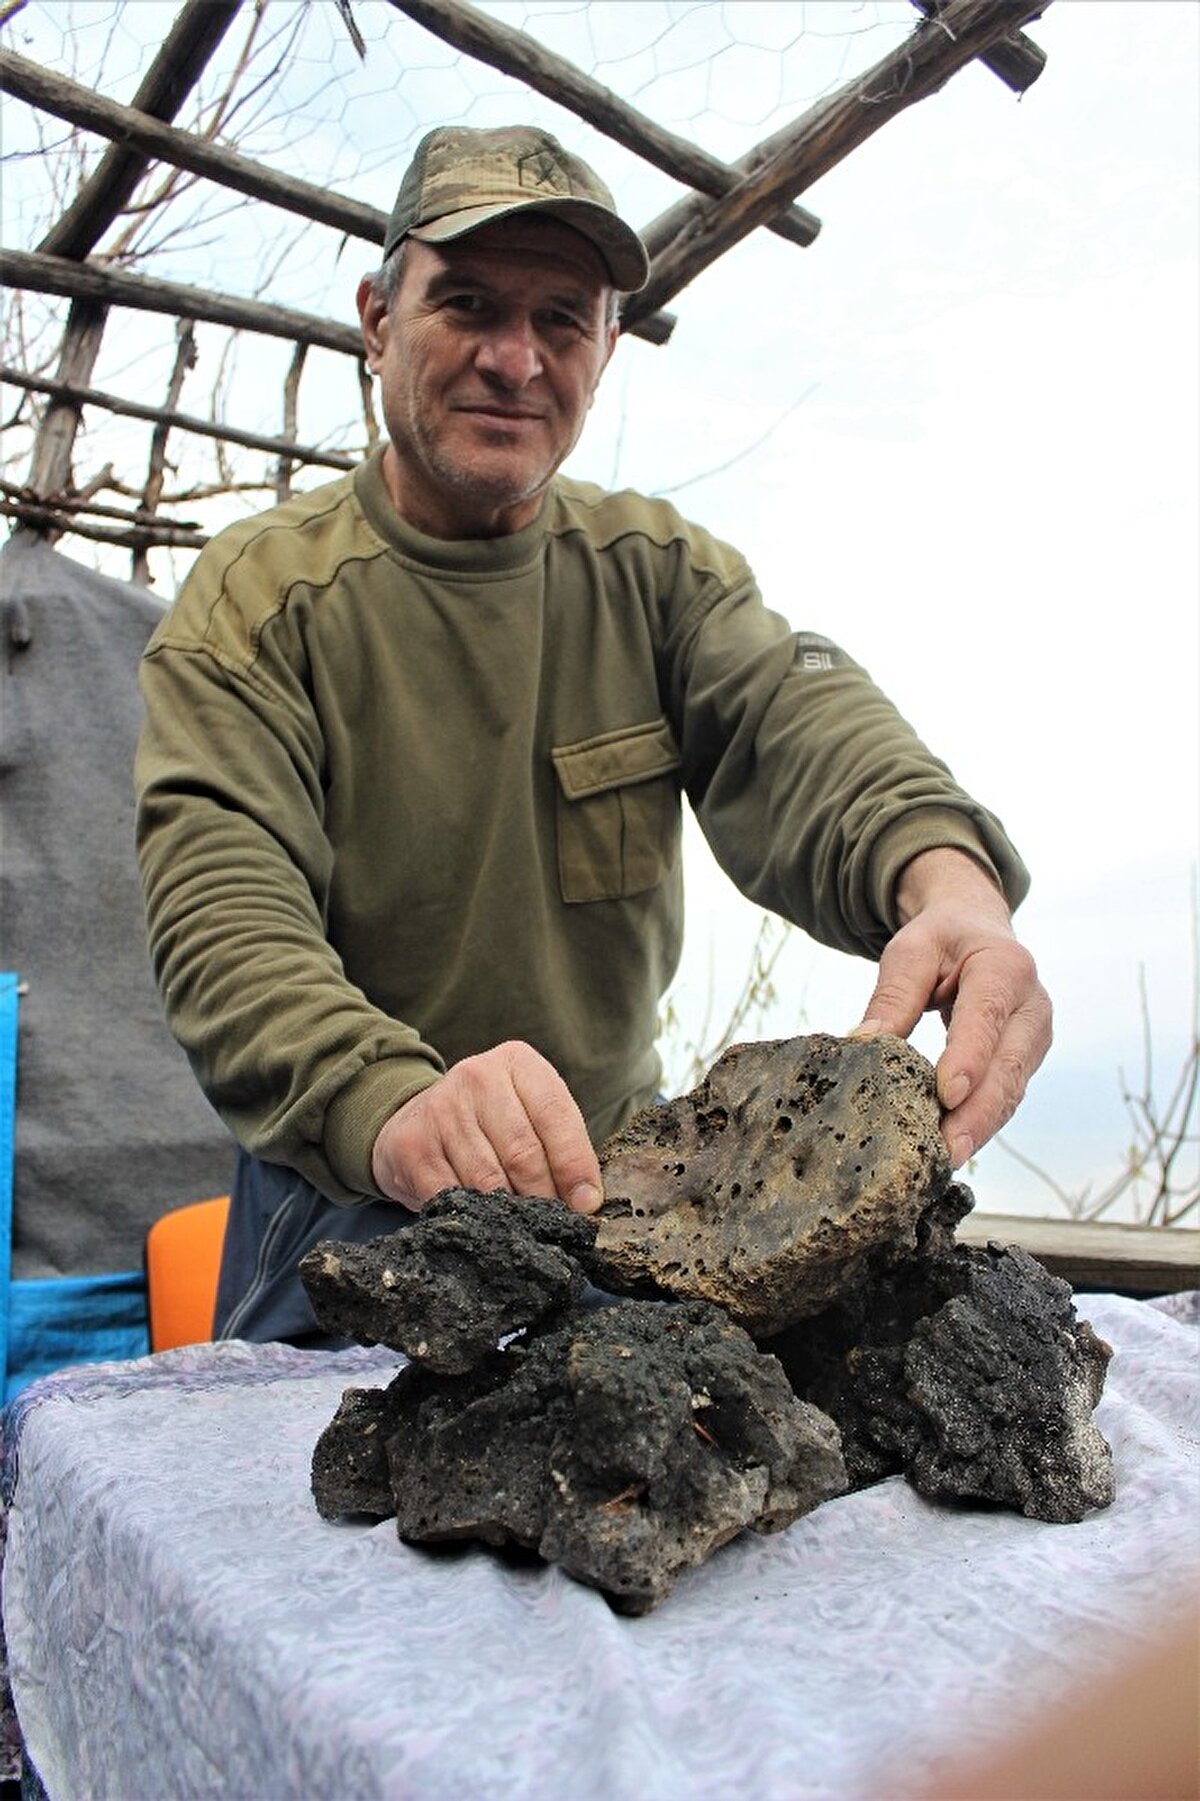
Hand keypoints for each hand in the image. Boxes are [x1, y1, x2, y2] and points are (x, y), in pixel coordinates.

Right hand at [371, 1040, 603, 1213]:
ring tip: (523, 1229)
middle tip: (554, 1226)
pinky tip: (484, 1225)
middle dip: (545, 1197)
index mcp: (517, 1062)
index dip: (575, 1165)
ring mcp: (440, 1109)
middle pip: (523, 1152)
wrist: (417, 1118)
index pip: (555, 1115)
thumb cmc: (492, 1121)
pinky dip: (474, 1219)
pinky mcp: (412, 1145)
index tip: (587, 1204)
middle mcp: (476, 1077)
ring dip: (511, 1214)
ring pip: (489, 1180)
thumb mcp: (529, 1113)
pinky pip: (452, 1196)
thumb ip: (560, 1145)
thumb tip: (586, 1201)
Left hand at [851, 848, 1051, 1167]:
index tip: (947, 1095)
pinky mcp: (1025, 1059)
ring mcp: (1034, 1036)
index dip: (970, 1058)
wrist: (977, 930)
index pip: (988, 1017)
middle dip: (979, 1113)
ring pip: (1011, 1090)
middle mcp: (1032, 1005)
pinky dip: (982, 1122)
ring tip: (946, 1159)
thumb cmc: (942, 939)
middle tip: (947, 1151)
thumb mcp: (911, 951)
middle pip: (1009, 1066)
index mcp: (1005, 967)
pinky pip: (1005, 1095)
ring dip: (981, 1127)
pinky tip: (955, 1146)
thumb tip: (865, 1043)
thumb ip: (893, 995)